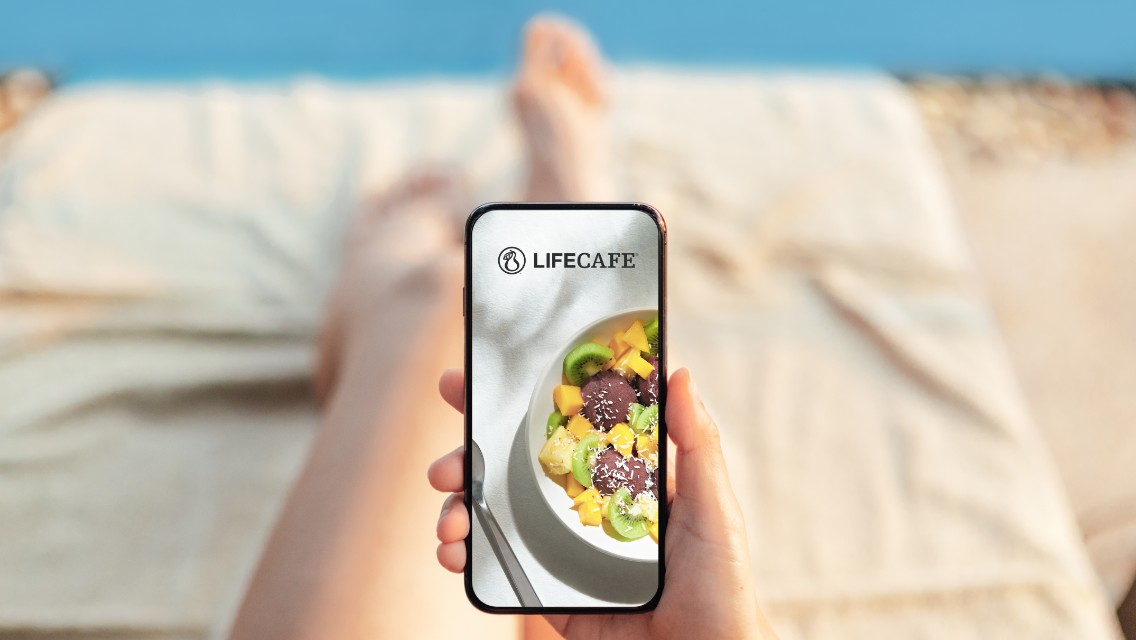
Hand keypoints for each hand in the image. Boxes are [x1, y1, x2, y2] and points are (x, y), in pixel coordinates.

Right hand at [429, 367, 778, 639]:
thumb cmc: (721, 586)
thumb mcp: (714, 508)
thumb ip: (696, 442)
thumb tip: (679, 373)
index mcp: (619, 475)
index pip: (560, 427)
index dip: (514, 402)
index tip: (472, 379)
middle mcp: (581, 505)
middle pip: (510, 466)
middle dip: (466, 454)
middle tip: (446, 462)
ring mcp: (559, 547)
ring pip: (493, 512)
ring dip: (458, 506)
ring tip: (450, 517)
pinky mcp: (547, 589)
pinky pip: (496, 566)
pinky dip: (465, 554)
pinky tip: (455, 553)